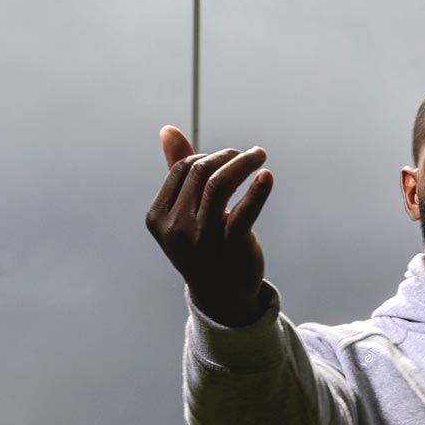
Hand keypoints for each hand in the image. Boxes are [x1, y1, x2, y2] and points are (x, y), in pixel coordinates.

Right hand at [145, 125, 273, 325]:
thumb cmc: (201, 245)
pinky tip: (266, 176)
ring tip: (259, 156)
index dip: (207, 157)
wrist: (221, 295)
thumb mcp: (184, 211)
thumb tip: (168, 129)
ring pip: (219, 184)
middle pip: (199, 172)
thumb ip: (176, 170)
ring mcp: (201, 239)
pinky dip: (258, 190)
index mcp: (158, 217)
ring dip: (242, 163)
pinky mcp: (230, 247)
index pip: (181, 169)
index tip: (228, 159)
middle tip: (249, 155)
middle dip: (227, 156)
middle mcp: (175, 228)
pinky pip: (245, 211)